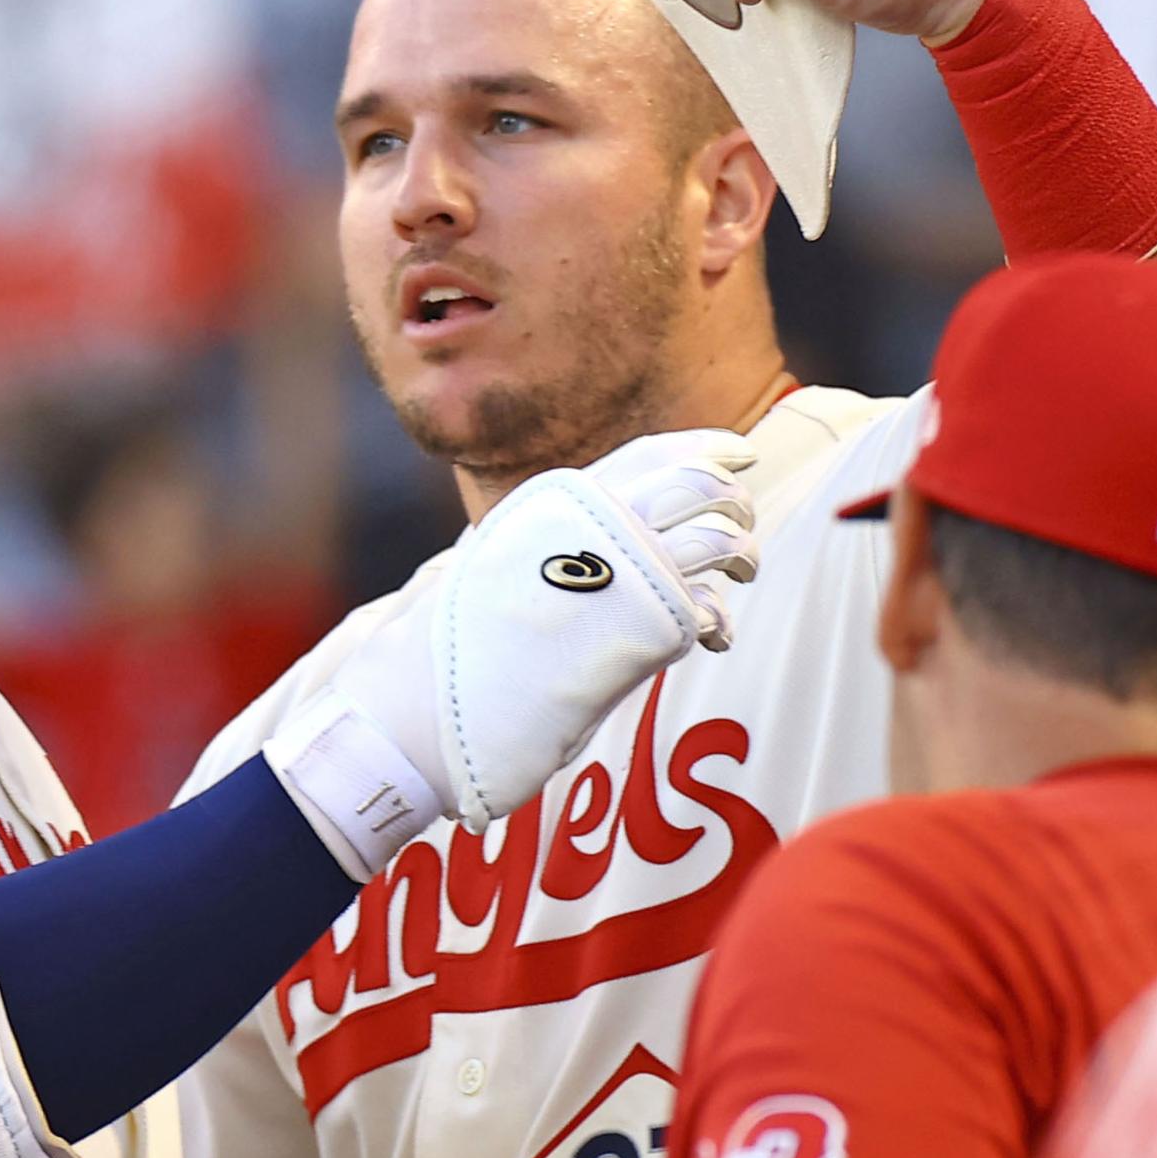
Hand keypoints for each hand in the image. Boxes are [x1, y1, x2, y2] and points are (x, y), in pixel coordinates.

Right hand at [328, 427, 755, 834]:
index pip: (645, 455)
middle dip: (729, 502)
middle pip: (694, 486)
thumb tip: (583, 538)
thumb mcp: (490, 569)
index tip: (736, 456)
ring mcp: (611, 577)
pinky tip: (714, 636)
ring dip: (740, 554)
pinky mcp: (630, 635)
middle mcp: (583, 527)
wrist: (416, 708)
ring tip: (740, 577)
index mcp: (549, 504)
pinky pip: (703, 607)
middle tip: (738, 527)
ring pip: (714, 539)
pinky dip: (719, 617)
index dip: (701, 449)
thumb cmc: (443, 650)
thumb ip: (542, 547)